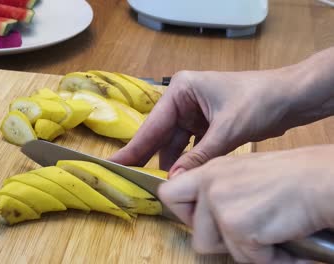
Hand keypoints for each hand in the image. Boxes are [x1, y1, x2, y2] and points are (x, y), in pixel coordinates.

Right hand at [110, 48, 333, 175]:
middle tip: (127, 176)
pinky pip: (190, 145)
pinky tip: (180, 175)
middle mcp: (183, 99)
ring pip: (175, 142)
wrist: (292, 97)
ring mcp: (194, 112)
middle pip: (160, 134)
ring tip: (156, 183)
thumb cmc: (260, 101)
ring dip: (171, 161)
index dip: (134, 147)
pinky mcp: (206, 124)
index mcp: (182, 90)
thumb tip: (174, 179)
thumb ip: (199, 156)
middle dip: (148, 156)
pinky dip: (186, 160)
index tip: (114, 163)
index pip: (153, 124)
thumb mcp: (227, 130)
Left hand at [158, 146, 333, 262]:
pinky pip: (248, 259)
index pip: (169, 193)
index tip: (200, 219)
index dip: (183, 213)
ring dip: (246, 250)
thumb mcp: (242, 173)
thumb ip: (218, 190)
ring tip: (268, 231)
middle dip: (222, 241)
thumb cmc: (292, 178)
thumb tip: (203, 215)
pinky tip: (283, 239)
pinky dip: (270, 257)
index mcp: (210, 171)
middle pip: (197, 235)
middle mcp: (210, 185)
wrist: (321, 180)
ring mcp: (222, 205)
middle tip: (248, 230)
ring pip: (220, 250)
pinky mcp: (239, 226)